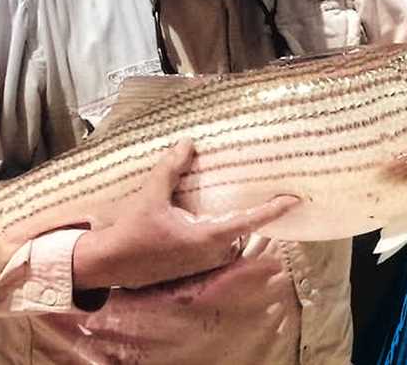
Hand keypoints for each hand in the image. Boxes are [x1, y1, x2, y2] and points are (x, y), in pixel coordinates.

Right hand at [72, 139, 298, 289]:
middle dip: (256, 210)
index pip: (248, 221)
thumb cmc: (132, 233)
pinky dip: (223, 226)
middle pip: (242, 228)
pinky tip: (215, 208)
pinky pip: (218, 242)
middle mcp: (211, 252)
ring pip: (230, 236)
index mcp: (206, 237)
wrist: (111, 264)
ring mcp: (203, 261)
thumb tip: (188, 143)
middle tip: (271, 187)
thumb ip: (171, 169)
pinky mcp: (194, 264)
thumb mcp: (151, 196)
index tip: (294, 200)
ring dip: (237, 218)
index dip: (273, 211)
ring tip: (246, 193)